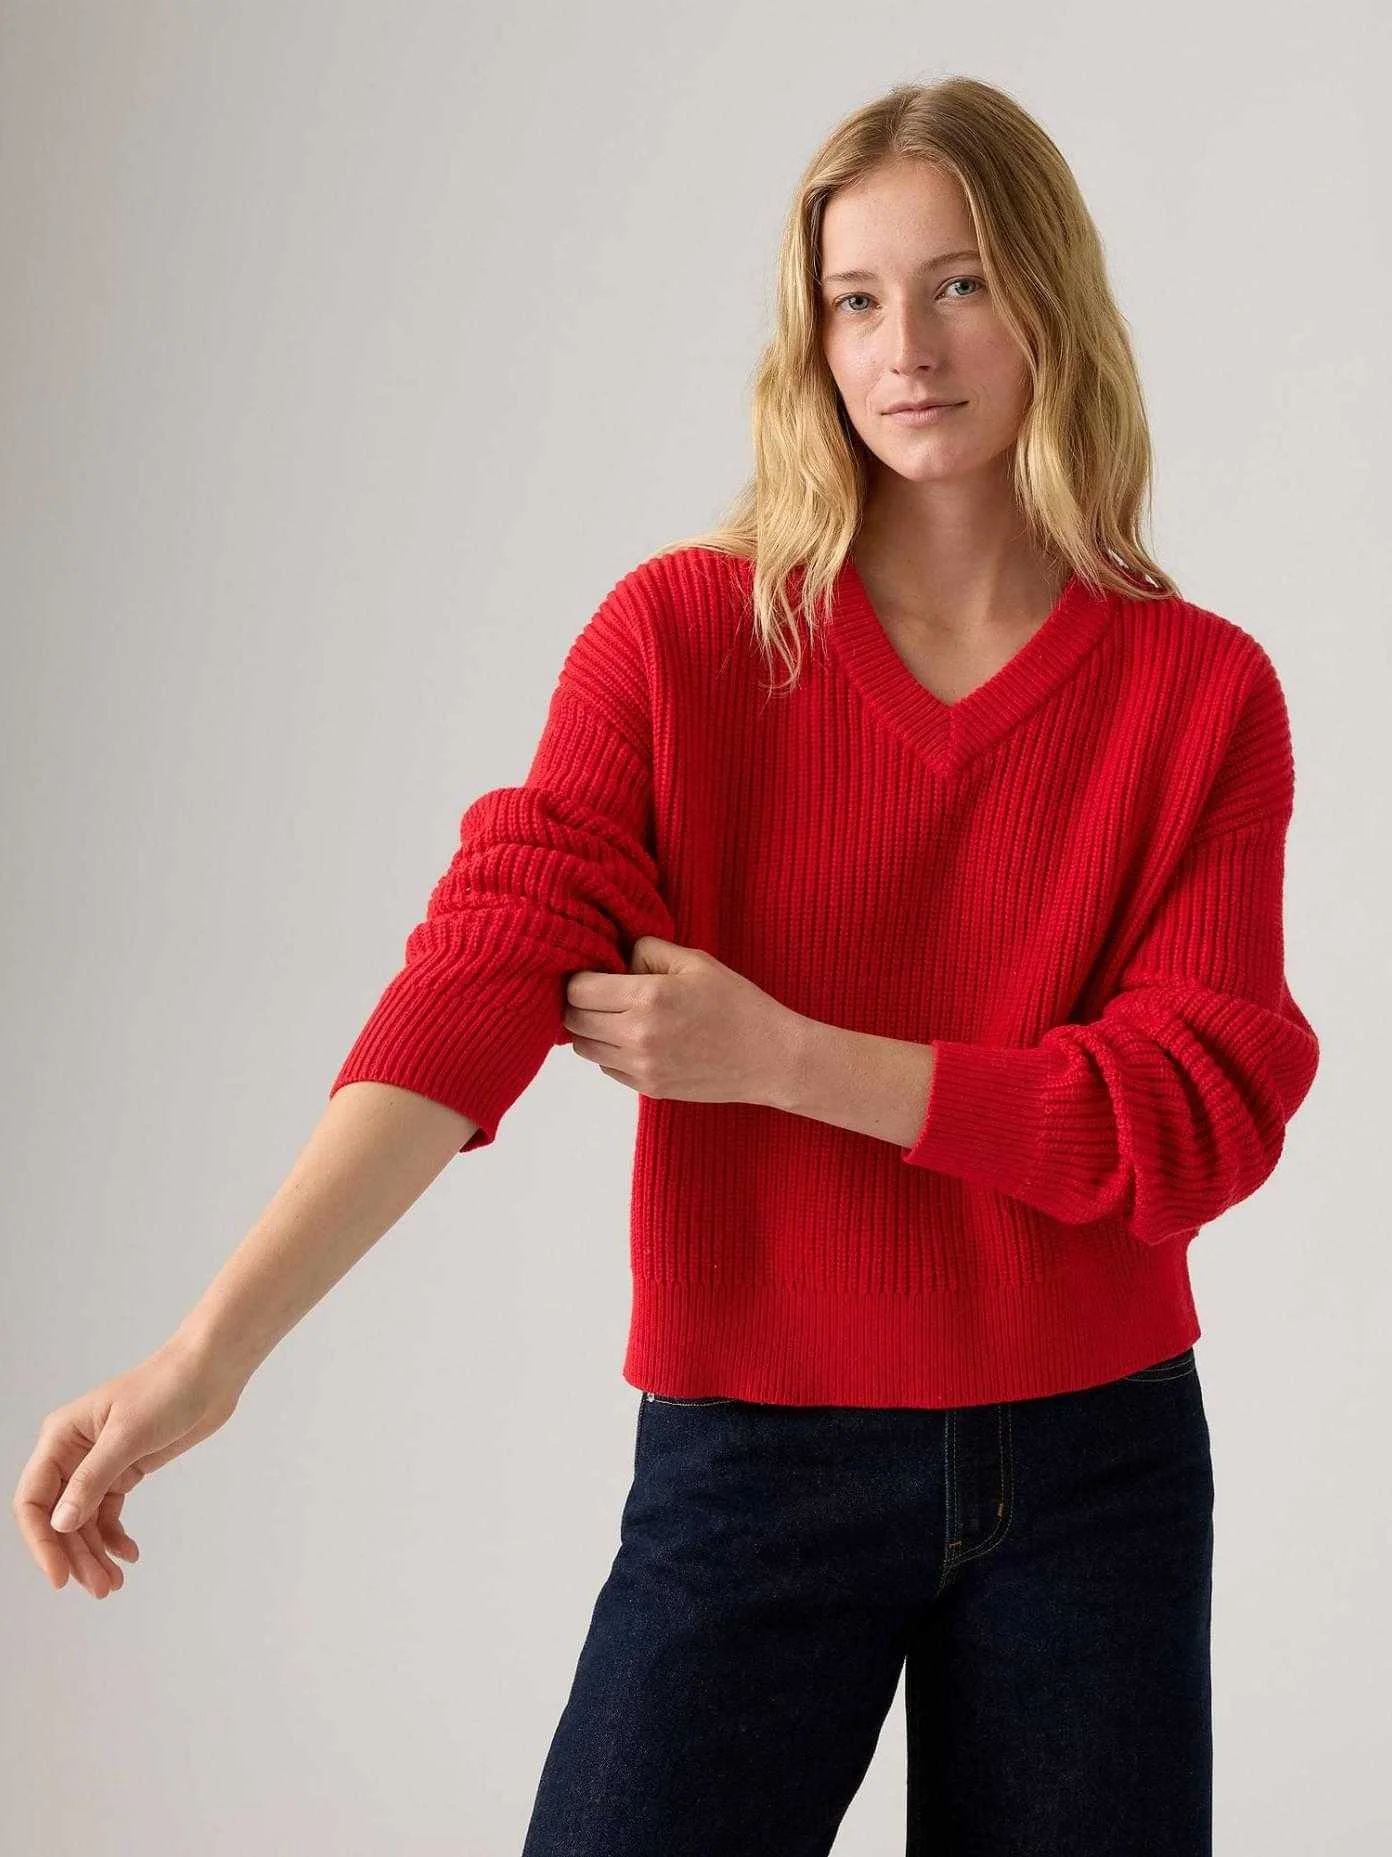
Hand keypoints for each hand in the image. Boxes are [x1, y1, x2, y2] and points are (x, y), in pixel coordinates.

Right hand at [12, 1334, 244, 1597]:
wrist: (211, 1373)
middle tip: (100, 1588)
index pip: (34, 1500)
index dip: (42, 1541)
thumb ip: (92, 1481)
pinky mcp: (125, 1469)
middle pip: (59, 1517)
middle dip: (76, 1555)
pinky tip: (128, 1554)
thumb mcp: (127, 1436)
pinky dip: (114, 1536)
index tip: (60, 1576)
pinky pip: (107, 1512)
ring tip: (113, 1583)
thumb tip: (61, 1524)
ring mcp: (98, 1463)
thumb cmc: (168, 1388)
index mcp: (61, 1438)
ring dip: (95, 1552)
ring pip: (84, 1520)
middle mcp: (72, 1453)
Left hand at [563, 935, 803, 1107]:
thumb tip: (617, 957)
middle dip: (579, 1003)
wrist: (770, 1058)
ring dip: (591, 1029)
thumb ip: (648, 951)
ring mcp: (641, 1067)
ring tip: (616, 1015)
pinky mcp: (648, 1088)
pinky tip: (635, 1038)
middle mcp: (637, 1036)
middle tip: (599, 992)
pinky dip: (610, 1051)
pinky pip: (607, 1068)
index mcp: (647, 998)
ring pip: (585, 1048)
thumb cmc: (738, 1005)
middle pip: (573, 1020)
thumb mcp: (696, 962)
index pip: (579, 990)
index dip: (579, 977)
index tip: (592, 972)